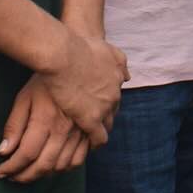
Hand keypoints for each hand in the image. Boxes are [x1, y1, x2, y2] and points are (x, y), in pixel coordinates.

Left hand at [0, 74, 89, 181]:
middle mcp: (64, 128)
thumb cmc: (46, 78)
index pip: (25, 155)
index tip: (0, 172)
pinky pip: (81, 157)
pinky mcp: (91, 128)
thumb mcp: (24, 97)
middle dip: (25, 176)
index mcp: (45, 120)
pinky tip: (56, 163)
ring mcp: (81, 129)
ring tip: (32, 171)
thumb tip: (4, 151)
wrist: (76, 60)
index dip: (11, 168)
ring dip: (45, 174)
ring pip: (63, 165)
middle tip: (14, 177)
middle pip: (44, 165)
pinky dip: (67, 166)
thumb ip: (14, 125)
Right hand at [40, 27, 127, 145]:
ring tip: (91, 138)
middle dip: (105, 117)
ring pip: (108, 125)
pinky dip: (95, 143)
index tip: (98, 107)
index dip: (106, 102)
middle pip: (113, 111)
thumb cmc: (79, 46)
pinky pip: (98, 137)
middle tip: (95, 124)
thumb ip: (118, 60)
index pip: (115, 95)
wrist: (64, 55)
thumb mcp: (106, 48)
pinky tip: (89, 146)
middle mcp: (114, 93)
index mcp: (117, 77)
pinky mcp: (91, 119)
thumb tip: (127, 76)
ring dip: (101, 131)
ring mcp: (104, 107)